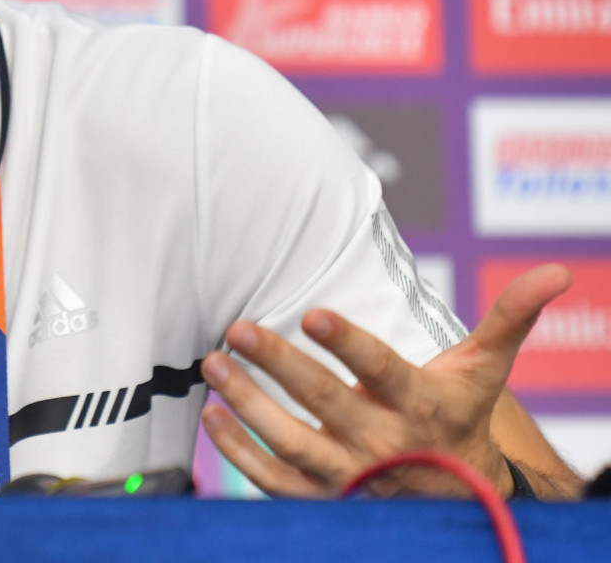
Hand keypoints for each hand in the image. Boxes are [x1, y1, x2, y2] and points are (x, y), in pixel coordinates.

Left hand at [200, 264, 570, 497]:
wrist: (460, 497)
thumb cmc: (461, 417)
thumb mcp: (486, 370)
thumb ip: (509, 319)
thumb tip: (556, 272)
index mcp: (419, 404)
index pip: (380, 370)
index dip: (348, 344)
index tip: (313, 314)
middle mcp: (383, 442)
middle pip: (324, 402)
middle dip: (279, 365)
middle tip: (238, 329)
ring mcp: (351, 475)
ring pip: (291, 442)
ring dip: (248, 404)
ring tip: (213, 365)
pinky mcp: (325, 498)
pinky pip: (276, 482)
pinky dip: (241, 454)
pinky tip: (213, 418)